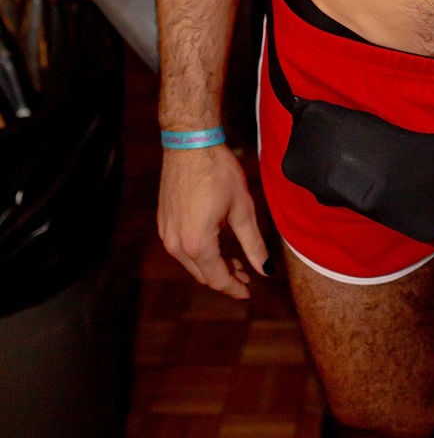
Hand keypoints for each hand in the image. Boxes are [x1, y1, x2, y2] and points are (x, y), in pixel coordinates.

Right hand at [158, 144, 268, 299]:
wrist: (190, 143)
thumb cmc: (218, 172)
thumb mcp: (242, 209)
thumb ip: (254, 244)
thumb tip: (265, 270)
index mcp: (197, 244)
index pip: (218, 279)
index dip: (235, 289)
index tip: (249, 294)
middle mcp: (176, 244)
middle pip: (203, 274)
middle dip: (226, 278)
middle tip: (246, 275)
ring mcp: (166, 233)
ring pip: (192, 262)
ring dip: (213, 265)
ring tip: (235, 261)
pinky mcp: (163, 222)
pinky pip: (182, 248)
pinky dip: (200, 253)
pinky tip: (216, 244)